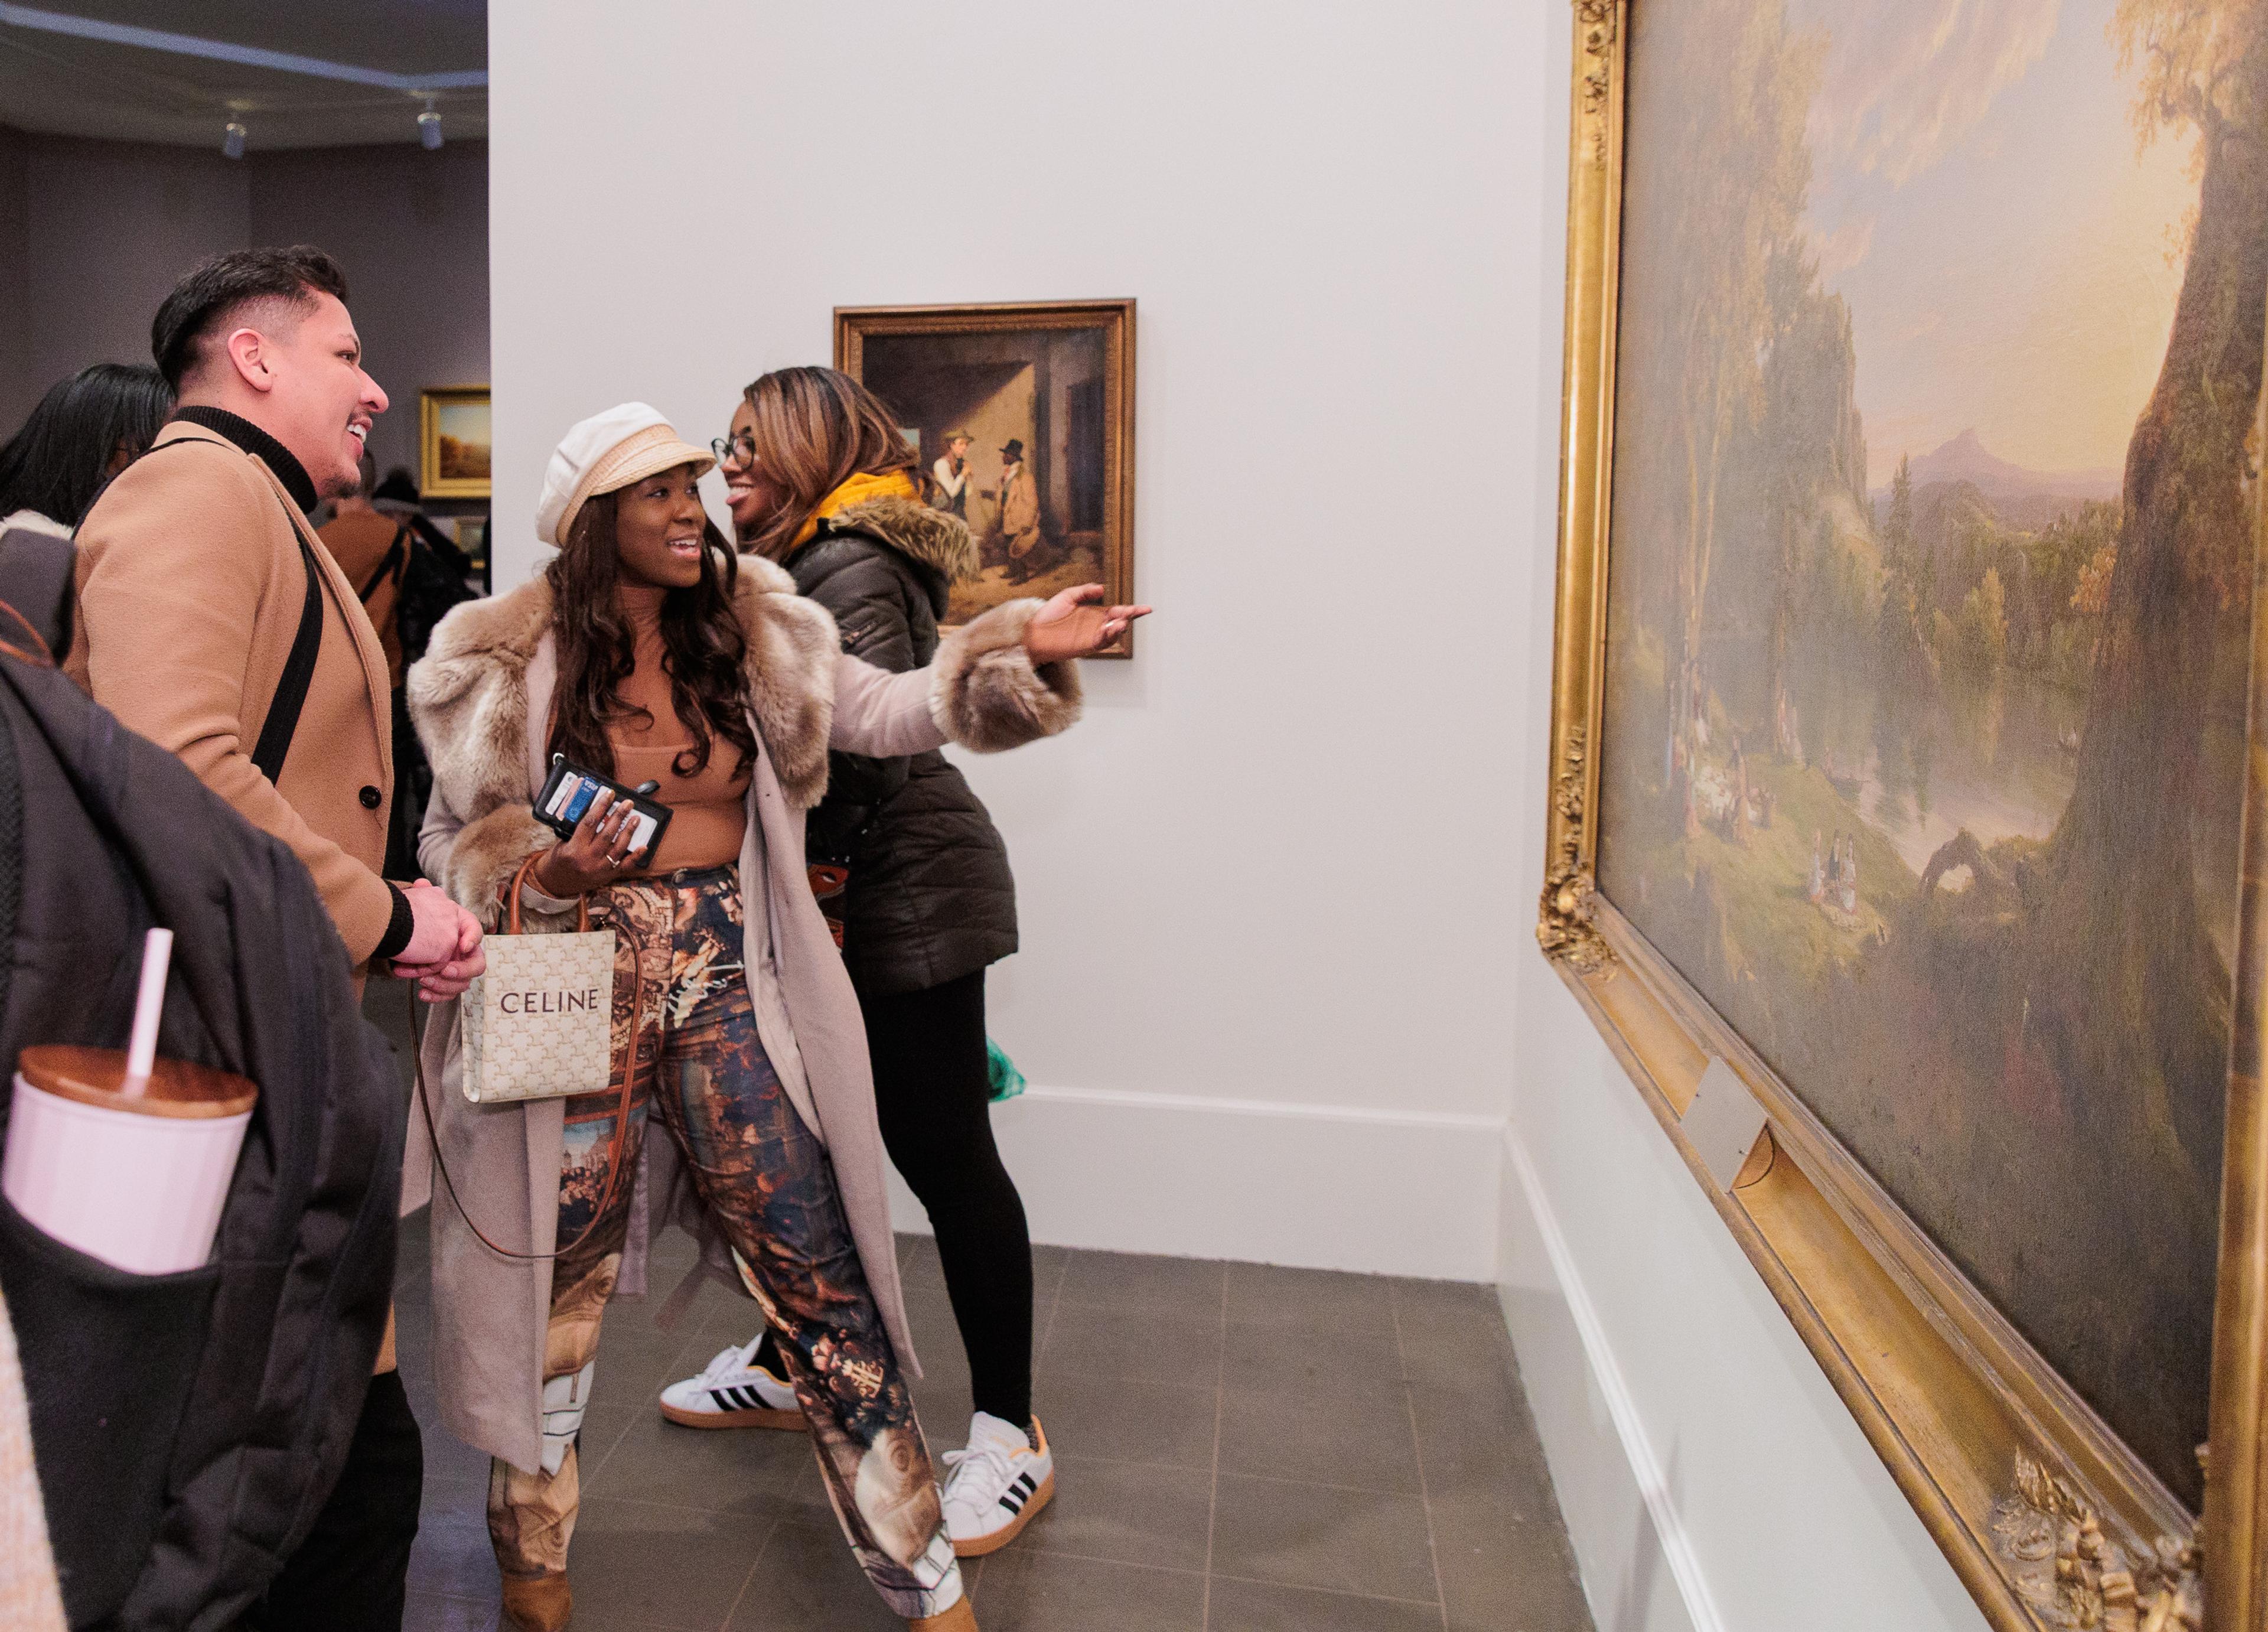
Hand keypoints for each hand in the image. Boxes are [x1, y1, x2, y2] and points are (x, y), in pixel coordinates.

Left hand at [390, 880, 485, 1001]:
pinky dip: (437, 996)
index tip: (461, 946)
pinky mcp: (444, 983)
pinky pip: (448, 994)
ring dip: (444, 985)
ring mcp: (455, 968)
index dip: (472, 939)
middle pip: (477, 964)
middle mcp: (462, 951)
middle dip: (462, 969)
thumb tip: (422, 885)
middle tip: (444, 969)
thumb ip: (423, 895)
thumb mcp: (419, 906)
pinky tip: (423, 994)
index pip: (476, 932)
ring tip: (424, 981)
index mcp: (461, 930)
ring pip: (463, 984)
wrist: (395, 938)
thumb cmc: (411, 923)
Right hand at [533, 787, 651, 896]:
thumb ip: (578, 831)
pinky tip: (644, 846)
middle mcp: (587, 858)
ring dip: (629, 832)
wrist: (557, 884)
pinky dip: (635, 856)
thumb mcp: (563, 843)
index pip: (589, 823)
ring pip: (618, 848)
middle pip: (607, 833)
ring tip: (636, 819)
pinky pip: (625, 866)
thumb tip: (597, 813)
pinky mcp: (608, 876)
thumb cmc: (560, 859)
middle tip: (628, 804)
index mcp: (574, 847)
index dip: (601, 807)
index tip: (610, 795)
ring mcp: (599, 868)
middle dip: (619, 816)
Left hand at [1024, 584, 1151, 662]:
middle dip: (1129, 617)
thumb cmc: (1048, 615)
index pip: (1118, 611)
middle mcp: (1097, 626)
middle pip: (1120, 621)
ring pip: (1113, 634)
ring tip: (1122, 621)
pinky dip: (1109, 636)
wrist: (1033, 632)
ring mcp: (1092, 637)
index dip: (1133, 610)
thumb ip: (1085, 590)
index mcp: (1096, 613)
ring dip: (1119, 628)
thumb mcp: (1068, 596)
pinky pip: (1102, 642)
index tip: (1147, 609)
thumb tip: (1103, 589)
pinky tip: (1112, 628)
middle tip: (1134, 612)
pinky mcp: (1086, 646)